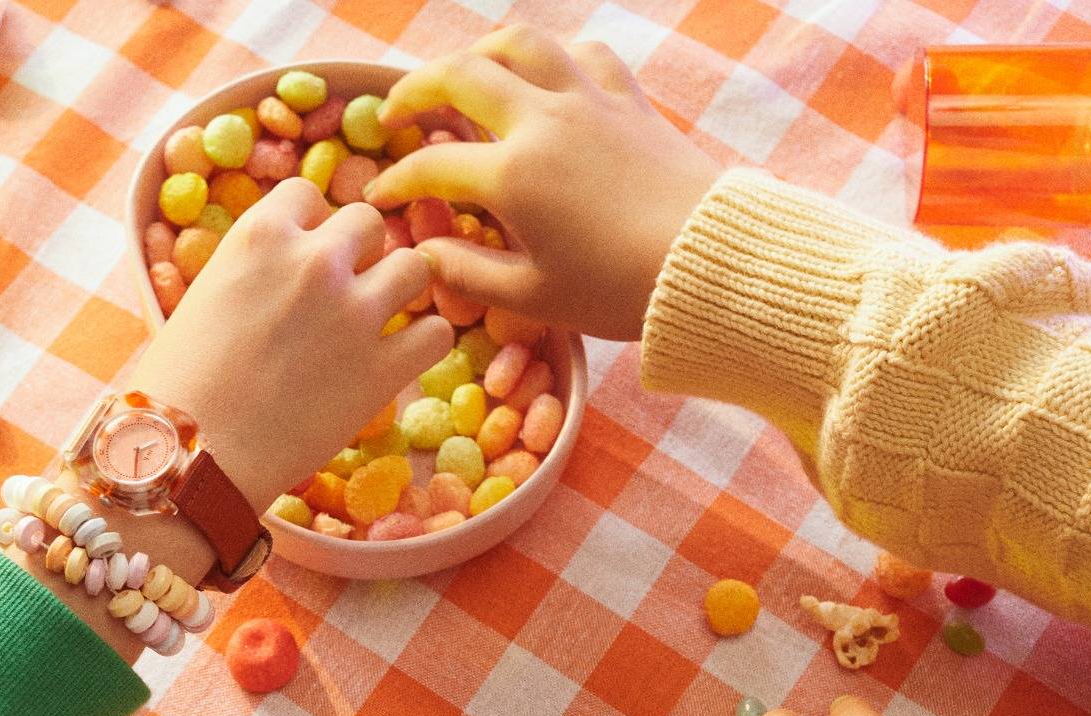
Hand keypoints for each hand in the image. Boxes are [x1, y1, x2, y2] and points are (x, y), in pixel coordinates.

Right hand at [129, 177, 454, 513]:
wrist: (192, 456)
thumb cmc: (178, 385)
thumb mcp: (204, 296)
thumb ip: (253, 269)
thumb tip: (283, 270)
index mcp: (261, 234)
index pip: (309, 197)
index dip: (309, 228)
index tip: (300, 261)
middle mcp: (316, 261)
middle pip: (367, 222)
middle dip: (358, 253)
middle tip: (340, 294)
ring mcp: (356, 313)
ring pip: (415, 267)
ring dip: (398, 289)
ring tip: (376, 321)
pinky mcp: (384, 368)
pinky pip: (436, 333)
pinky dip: (423, 344)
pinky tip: (398, 360)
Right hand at [365, 27, 717, 340]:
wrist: (711, 265)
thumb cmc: (619, 291)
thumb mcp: (534, 298)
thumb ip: (468, 274)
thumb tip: (423, 256)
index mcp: (514, 175)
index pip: (433, 166)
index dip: (396, 180)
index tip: (378, 198)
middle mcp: (545, 121)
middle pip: (462, 75)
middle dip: (416, 90)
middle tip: (396, 113)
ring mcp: (589, 101)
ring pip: (522, 43)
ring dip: (480, 52)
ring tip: (462, 74)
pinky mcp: (628, 100)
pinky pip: (585, 55)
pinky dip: (555, 58)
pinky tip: (547, 78)